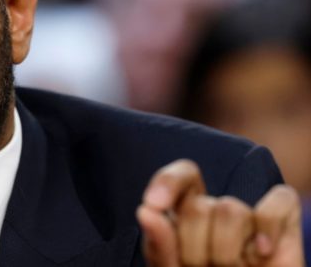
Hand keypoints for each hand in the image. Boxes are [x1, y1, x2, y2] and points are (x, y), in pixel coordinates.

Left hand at [137, 159, 305, 265]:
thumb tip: (145, 211)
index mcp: (187, 213)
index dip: (167, 182)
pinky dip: (267, 232)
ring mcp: (251, 214)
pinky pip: (276, 204)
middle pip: (198, 205)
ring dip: (225, 252)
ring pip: (229, 209)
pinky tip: (260, 255)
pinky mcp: (284, 217)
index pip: (181, 177)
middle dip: (194, 248)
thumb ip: (159, 244)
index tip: (152, 204)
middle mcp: (218, 209)